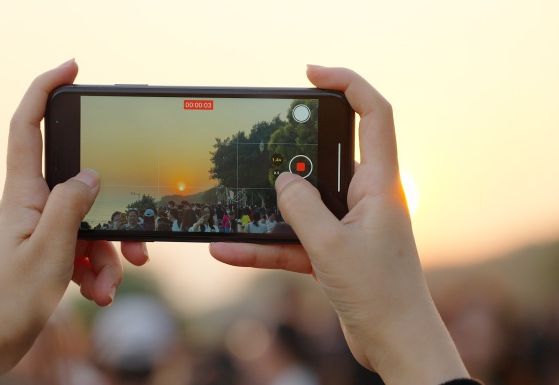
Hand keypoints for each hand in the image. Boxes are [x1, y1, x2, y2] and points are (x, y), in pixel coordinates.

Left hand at [0, 60, 148, 383]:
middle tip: (139, 242)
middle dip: (112, 214)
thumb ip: (71, 204)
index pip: (28, 126)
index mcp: (23, 194)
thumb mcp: (49, 249)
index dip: (45, 91)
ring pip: (88, 225)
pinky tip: (98, 294)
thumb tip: (91, 173)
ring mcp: (40, 232)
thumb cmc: (6, 300)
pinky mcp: (47, 256)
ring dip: (107, 257)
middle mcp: (32, 207)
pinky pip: (82, 251)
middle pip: (81, 188)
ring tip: (107, 286)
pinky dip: (96, 271)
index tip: (72, 70)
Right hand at [210, 66, 467, 384]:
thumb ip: (302, 207)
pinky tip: (228, 250)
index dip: (347, 84)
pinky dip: (265, 246)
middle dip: (293, 151)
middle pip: (328, 156)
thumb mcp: (330, 245)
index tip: (311, 74)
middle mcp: (366, 198)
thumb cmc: (378, 293)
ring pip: (303, 206)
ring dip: (269, 211)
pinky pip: (295, 240)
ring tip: (232, 209)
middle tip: (261, 142)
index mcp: (378, 185)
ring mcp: (350, 225)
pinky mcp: (335, 251)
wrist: (394, 343)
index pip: (373, 115)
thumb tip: (283, 180)